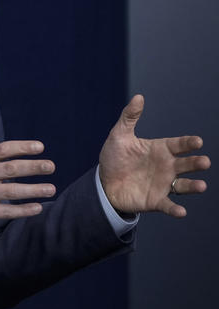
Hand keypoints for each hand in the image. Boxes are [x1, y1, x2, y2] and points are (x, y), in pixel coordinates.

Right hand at [0, 116, 56, 232]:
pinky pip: (5, 211)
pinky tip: (38, 208)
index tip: (40, 146)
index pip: (2, 149)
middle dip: (32, 167)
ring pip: (10, 191)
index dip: (22, 147)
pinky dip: (22, 210)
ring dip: (33, 190)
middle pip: (9, 169)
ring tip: (51, 189)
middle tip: (51, 166)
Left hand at [99, 94, 209, 217]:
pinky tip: (181, 211)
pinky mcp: (156, 201)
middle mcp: (166, 167)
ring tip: (201, 186)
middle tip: (204, 162)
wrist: (103, 182)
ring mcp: (163, 184)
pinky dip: (175, 209)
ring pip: (183, 186)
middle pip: (186, 164)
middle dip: (196, 163)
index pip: (178, 145)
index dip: (188, 143)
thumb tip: (139, 97)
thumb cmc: (114, 157)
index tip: (197, 142)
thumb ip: (129, 117)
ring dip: (193, 186)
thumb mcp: (119, 135)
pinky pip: (168, 205)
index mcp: (160, 150)